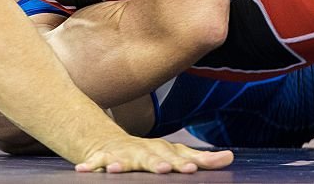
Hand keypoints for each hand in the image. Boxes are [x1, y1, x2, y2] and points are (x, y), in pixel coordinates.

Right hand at [75, 135, 233, 173]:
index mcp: (160, 151)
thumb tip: (231, 157)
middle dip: (155, 163)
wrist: (109, 143)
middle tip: (164, 169)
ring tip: (116, 170)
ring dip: (120, 165)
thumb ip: (202, 159)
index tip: (192, 168)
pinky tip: (82, 170)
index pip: (174, 157)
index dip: (182, 162)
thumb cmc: (149, 154)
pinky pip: (93, 164)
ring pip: (121, 161)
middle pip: (149, 158)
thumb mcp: (175, 154)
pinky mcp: (101, 160)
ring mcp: (121, 156)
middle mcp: (142, 151)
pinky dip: (89, 166)